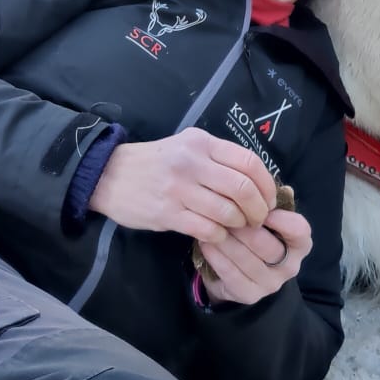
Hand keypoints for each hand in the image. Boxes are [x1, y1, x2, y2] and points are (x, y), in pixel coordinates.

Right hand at [90, 130, 276, 241]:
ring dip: (239, 225)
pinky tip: (216, 235)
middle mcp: (193, 163)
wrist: (109, 175)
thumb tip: (257, 182)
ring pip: (227, 212)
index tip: (269, 200)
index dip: (267, 185)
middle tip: (258, 220)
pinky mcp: (167, 213)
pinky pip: (207, 229)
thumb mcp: (187, 147)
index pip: (250, 162)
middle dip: (258, 209)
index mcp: (202, 143)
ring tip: (238, 228)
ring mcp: (179, 188)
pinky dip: (219, 235)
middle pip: (243, 189)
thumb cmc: (156, 163)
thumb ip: (219, 159)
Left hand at [197, 208, 312, 306]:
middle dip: (243, 227)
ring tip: (211, 224)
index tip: (261, 208)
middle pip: (267, 245)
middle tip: (224, 212)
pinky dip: (216, 256)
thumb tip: (267, 185)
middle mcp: (290, 267)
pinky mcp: (249, 295)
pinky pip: (230, 273)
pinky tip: (206, 243)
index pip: (300, 231)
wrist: (240, 273)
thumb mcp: (267, 220)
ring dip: (226, 240)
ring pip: (245, 259)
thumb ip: (268, 205)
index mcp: (300, 245)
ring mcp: (270, 284)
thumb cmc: (256, 236)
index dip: (281, 219)